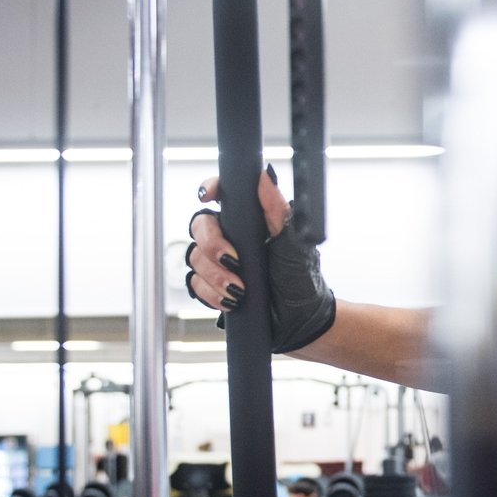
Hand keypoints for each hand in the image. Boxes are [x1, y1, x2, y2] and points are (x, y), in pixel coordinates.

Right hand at [187, 169, 337, 353]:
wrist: (300, 321)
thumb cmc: (302, 278)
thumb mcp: (294, 242)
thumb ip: (277, 209)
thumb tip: (264, 176)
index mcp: (249, 220)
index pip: (222, 195)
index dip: (210, 188)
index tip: (208, 195)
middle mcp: (230, 237)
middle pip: (199, 226)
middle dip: (212, 244)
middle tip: (234, 261)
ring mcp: (219, 263)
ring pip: (194, 257)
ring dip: (215, 275)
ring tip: (241, 290)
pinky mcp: (214, 287)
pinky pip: (195, 284)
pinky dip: (211, 293)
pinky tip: (231, 301)